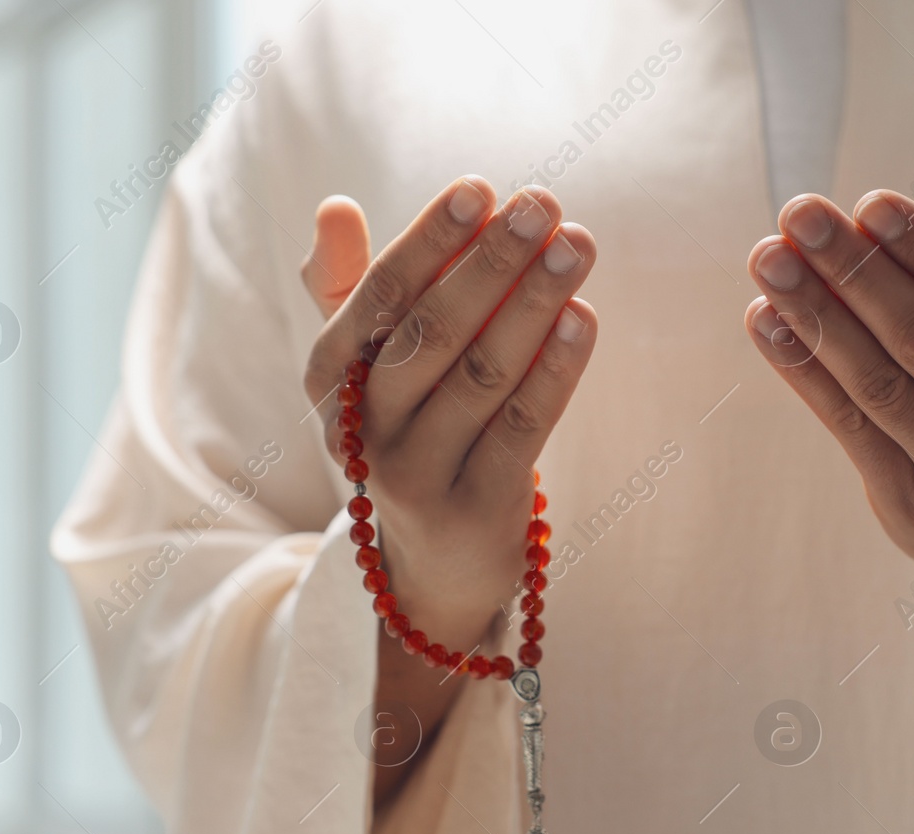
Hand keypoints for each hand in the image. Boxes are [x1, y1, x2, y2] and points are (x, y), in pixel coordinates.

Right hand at [301, 177, 596, 652]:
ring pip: (482, 376)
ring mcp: (416, 475)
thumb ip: (353, 288)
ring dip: (534, 303)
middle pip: (431, 332)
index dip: (428, 239)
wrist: (434, 565)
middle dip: (491, 262)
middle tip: (543, 203)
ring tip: (578, 245)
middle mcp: (361, 429)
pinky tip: (585, 318)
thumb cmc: (410, 433)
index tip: (480, 188)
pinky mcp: (474, 509)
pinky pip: (522, 428)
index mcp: (328, 380)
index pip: (378, 297)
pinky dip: (556, 370)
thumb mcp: (367, 369)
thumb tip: (333, 206)